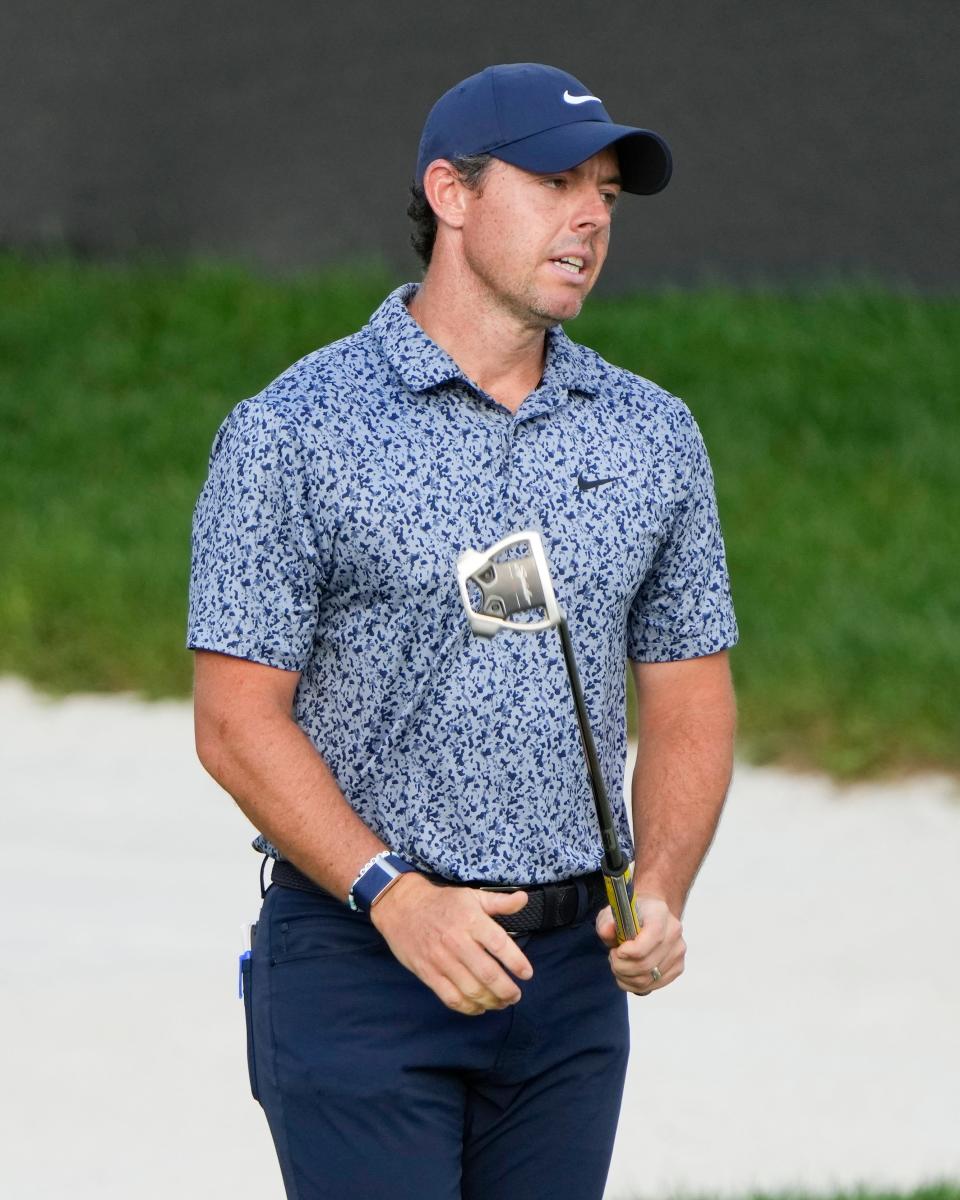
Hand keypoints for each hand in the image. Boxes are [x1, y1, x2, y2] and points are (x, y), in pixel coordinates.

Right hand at [370, 874, 533, 1015]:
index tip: (527, 974)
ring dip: (491, 1001)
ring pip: (471, 990)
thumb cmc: (442, 902)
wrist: (402, 907)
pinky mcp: (428, 973)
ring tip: (501, 1002)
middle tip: (515, 995)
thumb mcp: (472, 896)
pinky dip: (468, 1008)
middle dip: (506, 990)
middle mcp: (457, 941)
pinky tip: (479, 1008)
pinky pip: (451, 997)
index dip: (516, 962)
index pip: (499, 944)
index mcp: (471, 920)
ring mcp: (441, 959)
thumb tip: (524, 899)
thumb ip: (500, 902)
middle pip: (487, 973)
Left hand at [595, 893, 684, 995]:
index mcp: (659, 913)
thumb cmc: (628, 916)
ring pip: (647, 979)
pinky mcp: (677, 967)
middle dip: (621, 967)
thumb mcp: (611, 913)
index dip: (628, 952)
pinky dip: (633, 985)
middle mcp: (673, 931)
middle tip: (613, 958)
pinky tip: (627, 974)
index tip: (616, 950)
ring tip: (619, 964)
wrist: (646, 917)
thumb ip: (606, 922)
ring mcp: (678, 951)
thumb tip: (607, 931)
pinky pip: (652, 985)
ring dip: (625, 977)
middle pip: (645, 964)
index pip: (649, 940)